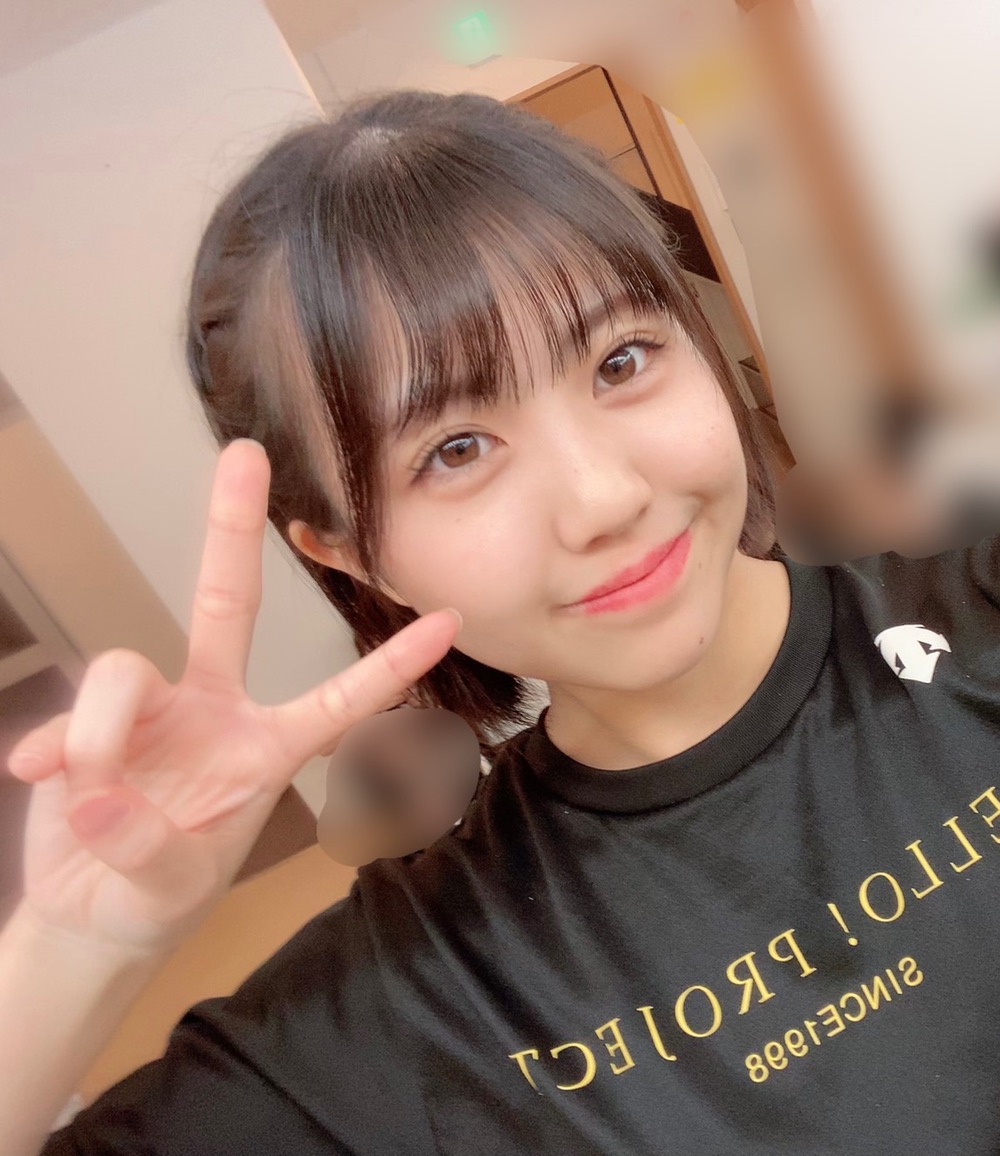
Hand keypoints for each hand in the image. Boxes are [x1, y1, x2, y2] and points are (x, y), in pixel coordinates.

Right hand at [5, 439, 461, 956]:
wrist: (92, 914)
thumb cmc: (157, 896)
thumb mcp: (172, 886)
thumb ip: (147, 848)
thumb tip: (98, 796)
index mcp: (266, 749)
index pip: (340, 698)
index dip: (394, 662)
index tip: (451, 618)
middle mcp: (213, 709)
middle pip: (226, 603)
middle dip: (232, 530)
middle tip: (246, 454)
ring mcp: (151, 708)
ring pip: (123, 670)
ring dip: (100, 734)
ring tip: (90, 798)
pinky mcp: (91, 719)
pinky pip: (69, 710)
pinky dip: (54, 749)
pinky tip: (38, 780)